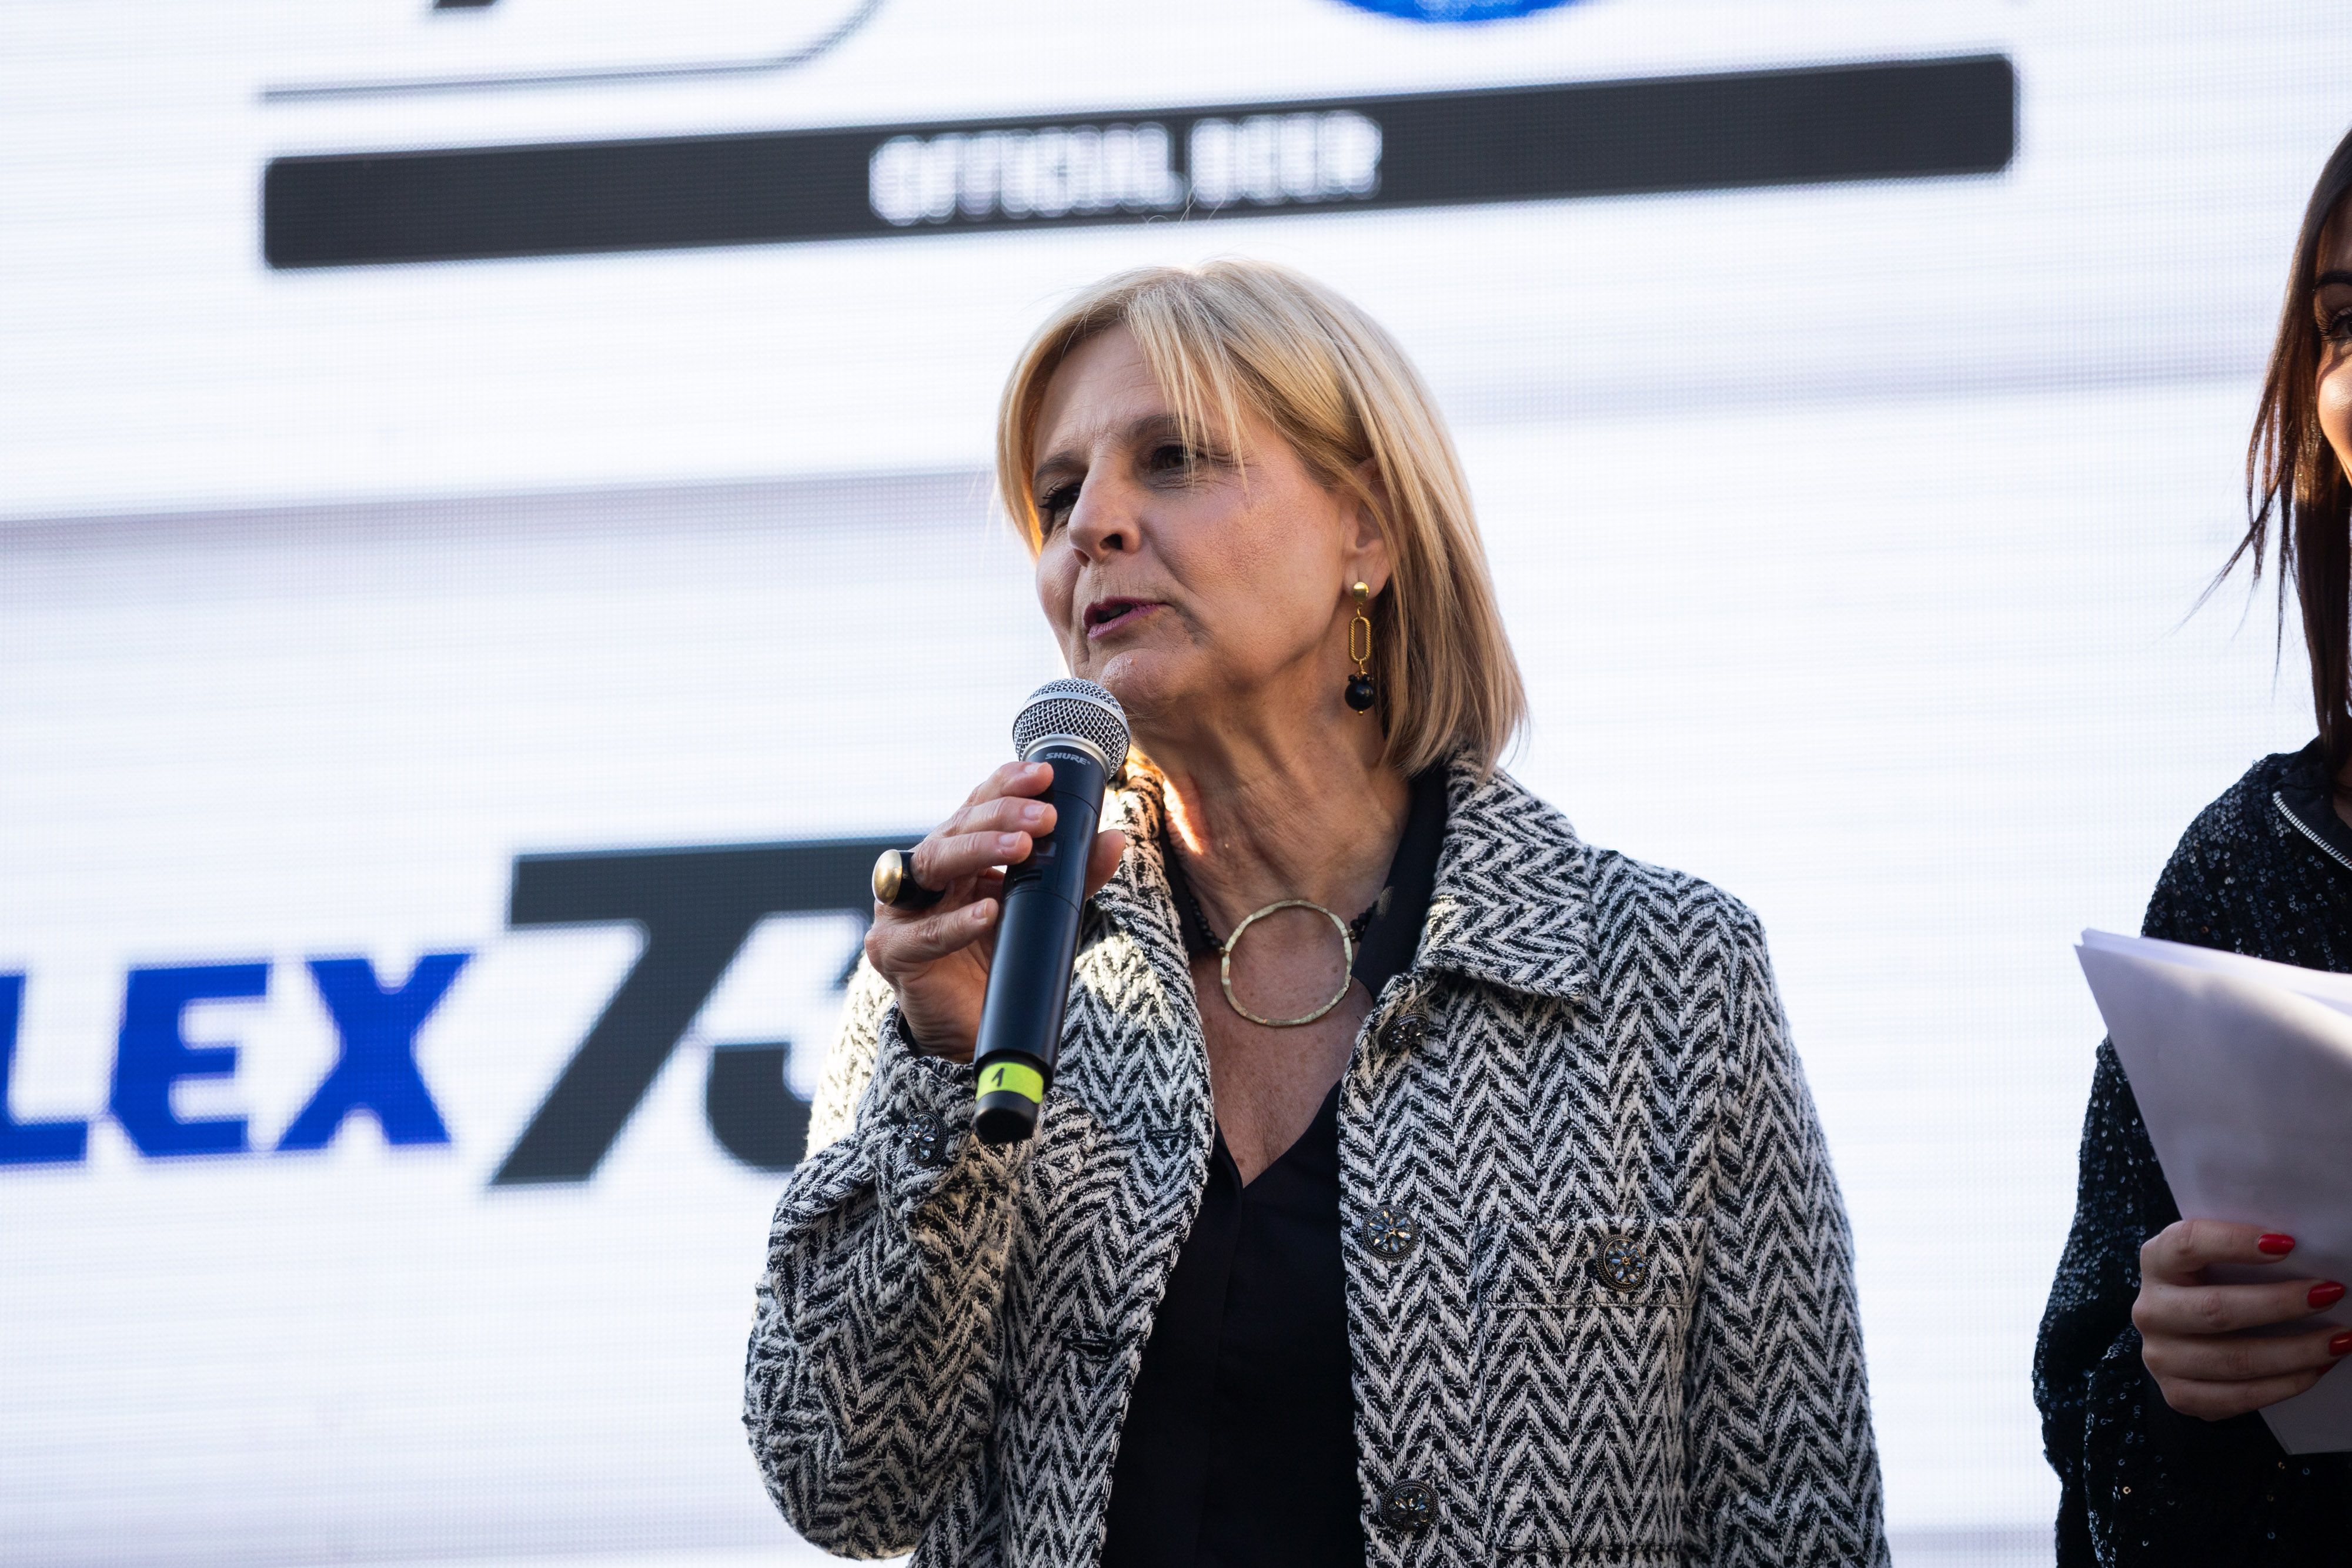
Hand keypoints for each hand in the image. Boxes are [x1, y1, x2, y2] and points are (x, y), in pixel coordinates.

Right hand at [864, 759, 1125, 1062]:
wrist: (970, 1031)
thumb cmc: (999, 959)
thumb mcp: (1041, 911)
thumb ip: (1072, 876)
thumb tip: (1113, 837)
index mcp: (956, 853)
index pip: (977, 805)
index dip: (1007, 785)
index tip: (1045, 774)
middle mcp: (924, 872)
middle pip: (956, 827)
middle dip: (1002, 815)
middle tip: (1045, 817)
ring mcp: (901, 909)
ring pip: (934, 863)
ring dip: (979, 849)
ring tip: (1021, 847)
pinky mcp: (893, 951)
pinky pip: (924, 932)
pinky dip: (957, 922)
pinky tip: (988, 912)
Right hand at [2134, 1220, 2351, 1419]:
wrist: (2187, 1340)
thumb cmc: (2215, 1287)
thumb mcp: (2215, 1261)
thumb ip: (2246, 1254)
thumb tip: (2309, 1255)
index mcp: (2156, 1262)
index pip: (2187, 1244)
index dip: (2234, 1242)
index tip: (2288, 1244)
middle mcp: (2151, 1310)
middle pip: (2216, 1309)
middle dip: (2281, 1304)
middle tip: (2331, 1294)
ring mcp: (2160, 1357)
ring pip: (2235, 1360)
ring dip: (2297, 1351)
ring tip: (2340, 1340)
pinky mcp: (2180, 1395)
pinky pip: (2239, 1397)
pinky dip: (2286, 1384)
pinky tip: (2316, 1370)